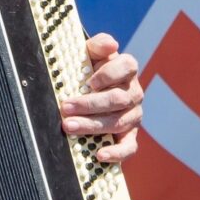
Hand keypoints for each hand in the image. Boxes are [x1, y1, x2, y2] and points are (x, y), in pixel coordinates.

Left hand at [59, 32, 142, 162]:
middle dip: (89, 104)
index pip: (127, 66)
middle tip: (66, 107)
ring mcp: (133, 115)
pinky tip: (99, 154)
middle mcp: (133, 92)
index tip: (89, 81)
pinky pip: (129, 147)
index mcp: (127, 69)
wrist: (88, 88)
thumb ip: (99, 45)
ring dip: (92, 125)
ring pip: (118, 122)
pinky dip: (116, 153)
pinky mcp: (130, 135)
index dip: (109, 74)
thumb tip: (110, 44)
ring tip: (69, 126)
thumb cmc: (88, 69)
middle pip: (117, 99)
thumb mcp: (90, 53)